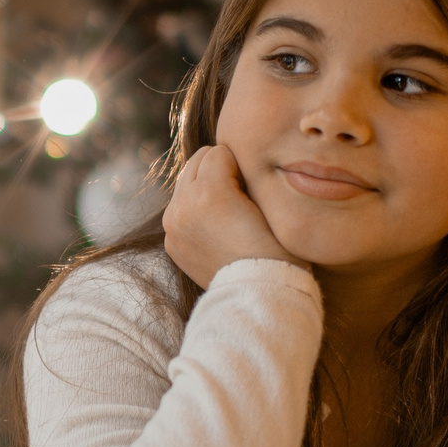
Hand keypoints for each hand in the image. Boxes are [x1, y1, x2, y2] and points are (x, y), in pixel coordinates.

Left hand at [162, 144, 297, 288]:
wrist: (259, 295)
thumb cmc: (276, 248)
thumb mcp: (268, 202)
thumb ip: (248, 174)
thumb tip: (236, 161)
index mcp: (208, 191)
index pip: (220, 152)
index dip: (242, 165)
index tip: (252, 185)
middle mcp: (183, 205)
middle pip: (197, 162)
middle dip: (218, 170)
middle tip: (241, 193)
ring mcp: (173, 225)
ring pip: (186, 183)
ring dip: (204, 187)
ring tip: (228, 210)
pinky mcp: (171, 242)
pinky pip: (181, 210)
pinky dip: (196, 210)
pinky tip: (217, 227)